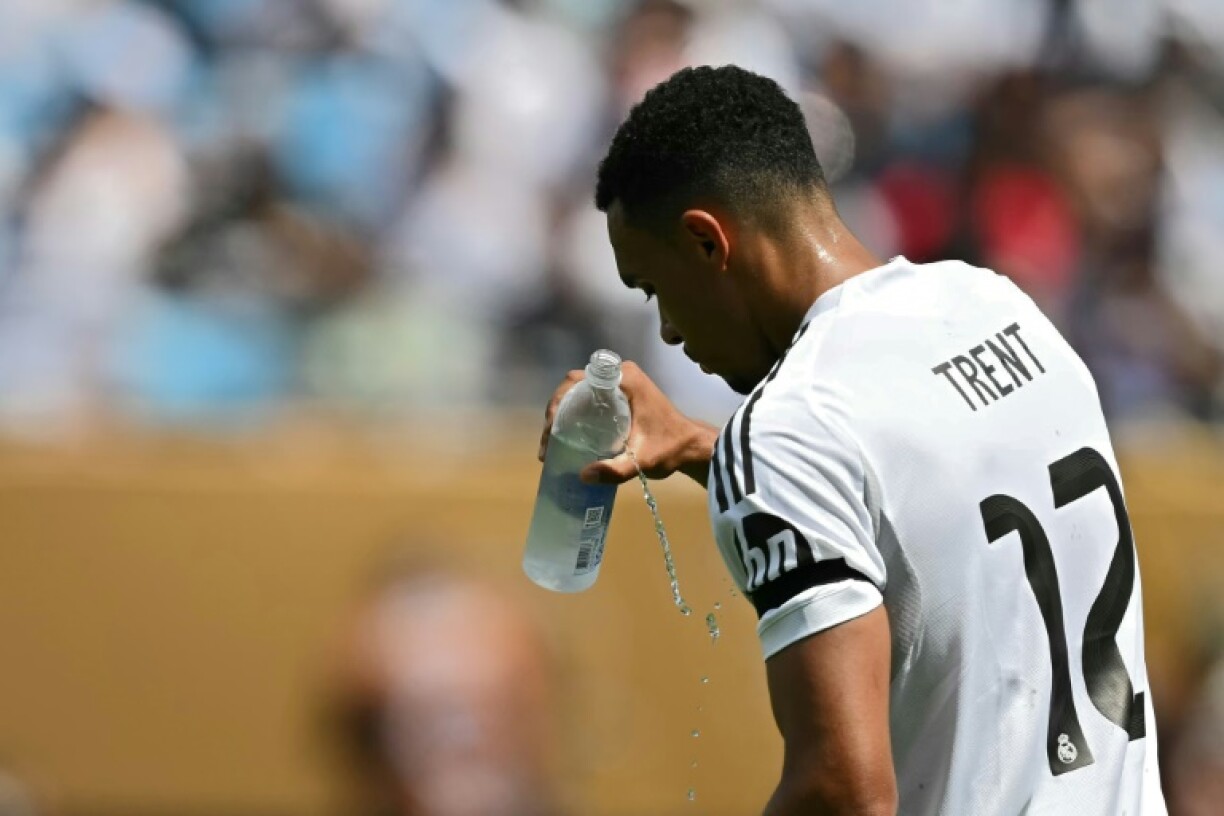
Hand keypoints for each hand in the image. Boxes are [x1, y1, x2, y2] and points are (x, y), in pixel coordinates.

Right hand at [538, 361, 719, 486]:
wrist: (691, 447)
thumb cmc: (670, 448)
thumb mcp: (642, 460)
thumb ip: (616, 470)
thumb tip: (583, 475)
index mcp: (624, 379)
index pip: (579, 379)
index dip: (559, 399)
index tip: (551, 425)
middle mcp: (621, 373)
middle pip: (575, 383)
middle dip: (557, 409)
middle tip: (549, 438)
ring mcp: (621, 381)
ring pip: (581, 389)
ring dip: (564, 410)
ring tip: (554, 440)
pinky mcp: (622, 392)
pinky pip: (591, 395)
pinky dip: (577, 411)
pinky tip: (569, 435)